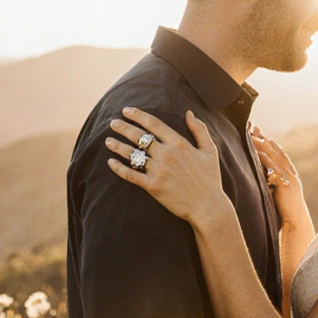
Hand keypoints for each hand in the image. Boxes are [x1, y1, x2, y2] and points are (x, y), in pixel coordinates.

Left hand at [105, 107, 230, 225]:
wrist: (208, 207)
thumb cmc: (210, 179)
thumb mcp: (210, 151)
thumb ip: (199, 129)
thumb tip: (189, 112)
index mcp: (179, 143)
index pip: (154, 124)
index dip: (138, 115)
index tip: (126, 111)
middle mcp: (166, 155)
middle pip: (139, 137)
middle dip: (123, 128)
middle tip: (112, 123)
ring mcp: (158, 171)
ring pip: (132, 154)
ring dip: (117, 146)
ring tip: (107, 141)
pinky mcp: (152, 187)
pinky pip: (131, 175)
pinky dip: (119, 168)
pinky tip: (110, 163)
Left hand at [251, 126, 309, 229]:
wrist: (296, 223)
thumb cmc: (285, 212)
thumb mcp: (278, 194)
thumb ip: (272, 184)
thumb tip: (261, 179)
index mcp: (290, 175)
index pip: (279, 153)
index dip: (269, 142)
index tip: (258, 132)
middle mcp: (291, 173)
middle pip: (276, 150)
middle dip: (264, 138)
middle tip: (252, 126)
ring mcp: (289, 178)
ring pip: (274, 156)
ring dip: (262, 144)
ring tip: (250, 135)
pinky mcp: (286, 184)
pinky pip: (274, 168)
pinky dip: (265, 159)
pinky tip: (256, 152)